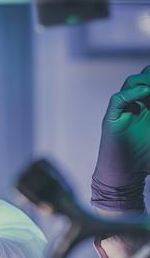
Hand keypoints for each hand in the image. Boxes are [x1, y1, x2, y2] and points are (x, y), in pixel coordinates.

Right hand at [92, 66, 149, 210]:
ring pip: (131, 84)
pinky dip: (132, 93)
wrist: (124, 178)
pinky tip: (146, 93)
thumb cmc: (144, 161)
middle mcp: (135, 105)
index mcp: (148, 107)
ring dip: (145, 81)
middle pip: (143, 78)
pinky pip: (118, 99)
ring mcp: (122, 111)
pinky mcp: (111, 119)